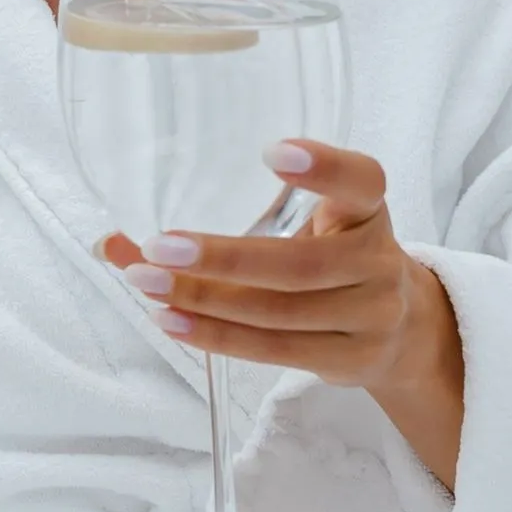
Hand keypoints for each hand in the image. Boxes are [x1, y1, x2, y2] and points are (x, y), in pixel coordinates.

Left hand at [104, 138, 466, 488]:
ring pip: (280, 313)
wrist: (399, 330)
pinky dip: (219, 337)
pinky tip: (173, 322)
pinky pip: (277, 351)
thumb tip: (112, 241)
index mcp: (367, 211)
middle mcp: (377, 261)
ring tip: (148, 285)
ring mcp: (371, 316)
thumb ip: (224, 222)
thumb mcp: (296, 228)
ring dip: (206, 301)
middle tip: (160, 245)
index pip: (361, 181)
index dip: (324, 166)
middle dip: (223, 258)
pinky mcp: (351, 359)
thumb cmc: (326, 259)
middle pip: (300, 265)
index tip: (273, 152)